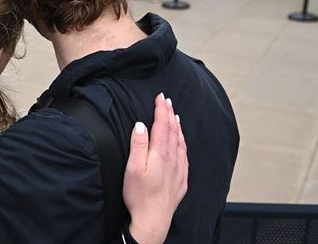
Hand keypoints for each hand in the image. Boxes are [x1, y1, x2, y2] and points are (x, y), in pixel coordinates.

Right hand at [123, 93, 187, 243]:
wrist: (153, 220)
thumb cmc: (139, 196)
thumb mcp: (132, 168)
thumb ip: (138, 144)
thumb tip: (141, 125)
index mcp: (160, 154)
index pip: (162, 125)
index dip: (161, 110)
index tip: (160, 97)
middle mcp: (172, 159)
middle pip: (172, 131)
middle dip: (169, 114)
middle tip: (167, 101)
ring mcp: (179, 170)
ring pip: (180, 142)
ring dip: (177, 127)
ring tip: (175, 116)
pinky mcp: (181, 180)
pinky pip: (184, 155)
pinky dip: (183, 143)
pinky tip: (181, 142)